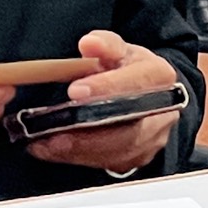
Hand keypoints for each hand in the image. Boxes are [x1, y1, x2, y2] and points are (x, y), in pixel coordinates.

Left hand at [27, 31, 179, 172]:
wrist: (143, 91)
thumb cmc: (127, 68)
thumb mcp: (117, 49)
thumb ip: (103, 44)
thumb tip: (89, 44)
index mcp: (160, 76)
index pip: (136, 84)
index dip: (106, 87)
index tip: (75, 90)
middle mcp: (162, 112)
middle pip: (128, 129)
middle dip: (88, 133)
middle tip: (53, 129)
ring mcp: (152, 139)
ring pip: (116, 151)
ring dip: (77, 149)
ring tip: (46, 142)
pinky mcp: (137, 157)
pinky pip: (107, 163)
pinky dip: (77, 157)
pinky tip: (52, 150)